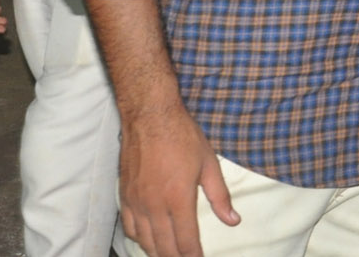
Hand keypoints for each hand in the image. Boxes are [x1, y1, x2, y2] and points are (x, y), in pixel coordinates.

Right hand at [118, 103, 239, 256]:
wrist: (150, 116)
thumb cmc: (182, 136)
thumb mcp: (209, 164)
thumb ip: (220, 197)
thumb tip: (233, 220)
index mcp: (179, 199)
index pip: (186, 241)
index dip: (194, 256)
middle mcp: (155, 206)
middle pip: (164, 246)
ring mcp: (136, 202)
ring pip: (145, 241)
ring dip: (158, 252)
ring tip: (170, 255)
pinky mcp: (125, 196)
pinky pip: (130, 227)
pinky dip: (139, 239)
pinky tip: (148, 241)